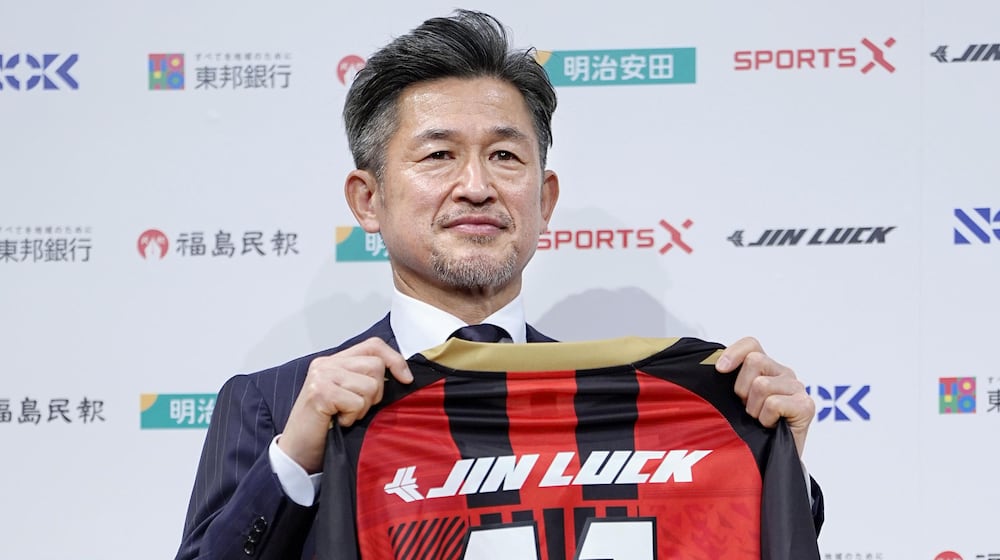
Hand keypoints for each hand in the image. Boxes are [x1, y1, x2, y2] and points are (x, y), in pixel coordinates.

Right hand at [277, 337, 412, 472]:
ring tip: (344, 415)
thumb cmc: (325, 427)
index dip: (395, 359)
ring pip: (369, 385)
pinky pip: (356, 402)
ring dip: (362, 407)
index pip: (373, 346)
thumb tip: (402, 375)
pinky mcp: (320, 392)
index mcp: (334, 361)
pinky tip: (338, 422)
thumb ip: (365, 379)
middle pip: (376, 366)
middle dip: (376, 393)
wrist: (297, 452)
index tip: (406, 379)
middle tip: (357, 408)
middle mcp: (326, 364)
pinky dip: (352, 417)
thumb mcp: (348, 397)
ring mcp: (322, 376)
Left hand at [716, 337, 814, 456]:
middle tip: (746, 409)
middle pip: (754, 361)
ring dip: (754, 409)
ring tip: (759, 420)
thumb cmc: (750, 430)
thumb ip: (728, 381)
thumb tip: (714, 366)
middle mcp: (784, 373)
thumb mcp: (734, 401)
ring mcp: (797, 388)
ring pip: (762, 385)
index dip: (734, 353)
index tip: (720, 370)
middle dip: (742, 389)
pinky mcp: (806, 405)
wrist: (770, 461)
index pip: (751, 344)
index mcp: (766, 368)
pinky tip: (771, 427)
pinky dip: (766, 418)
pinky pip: (773, 403)